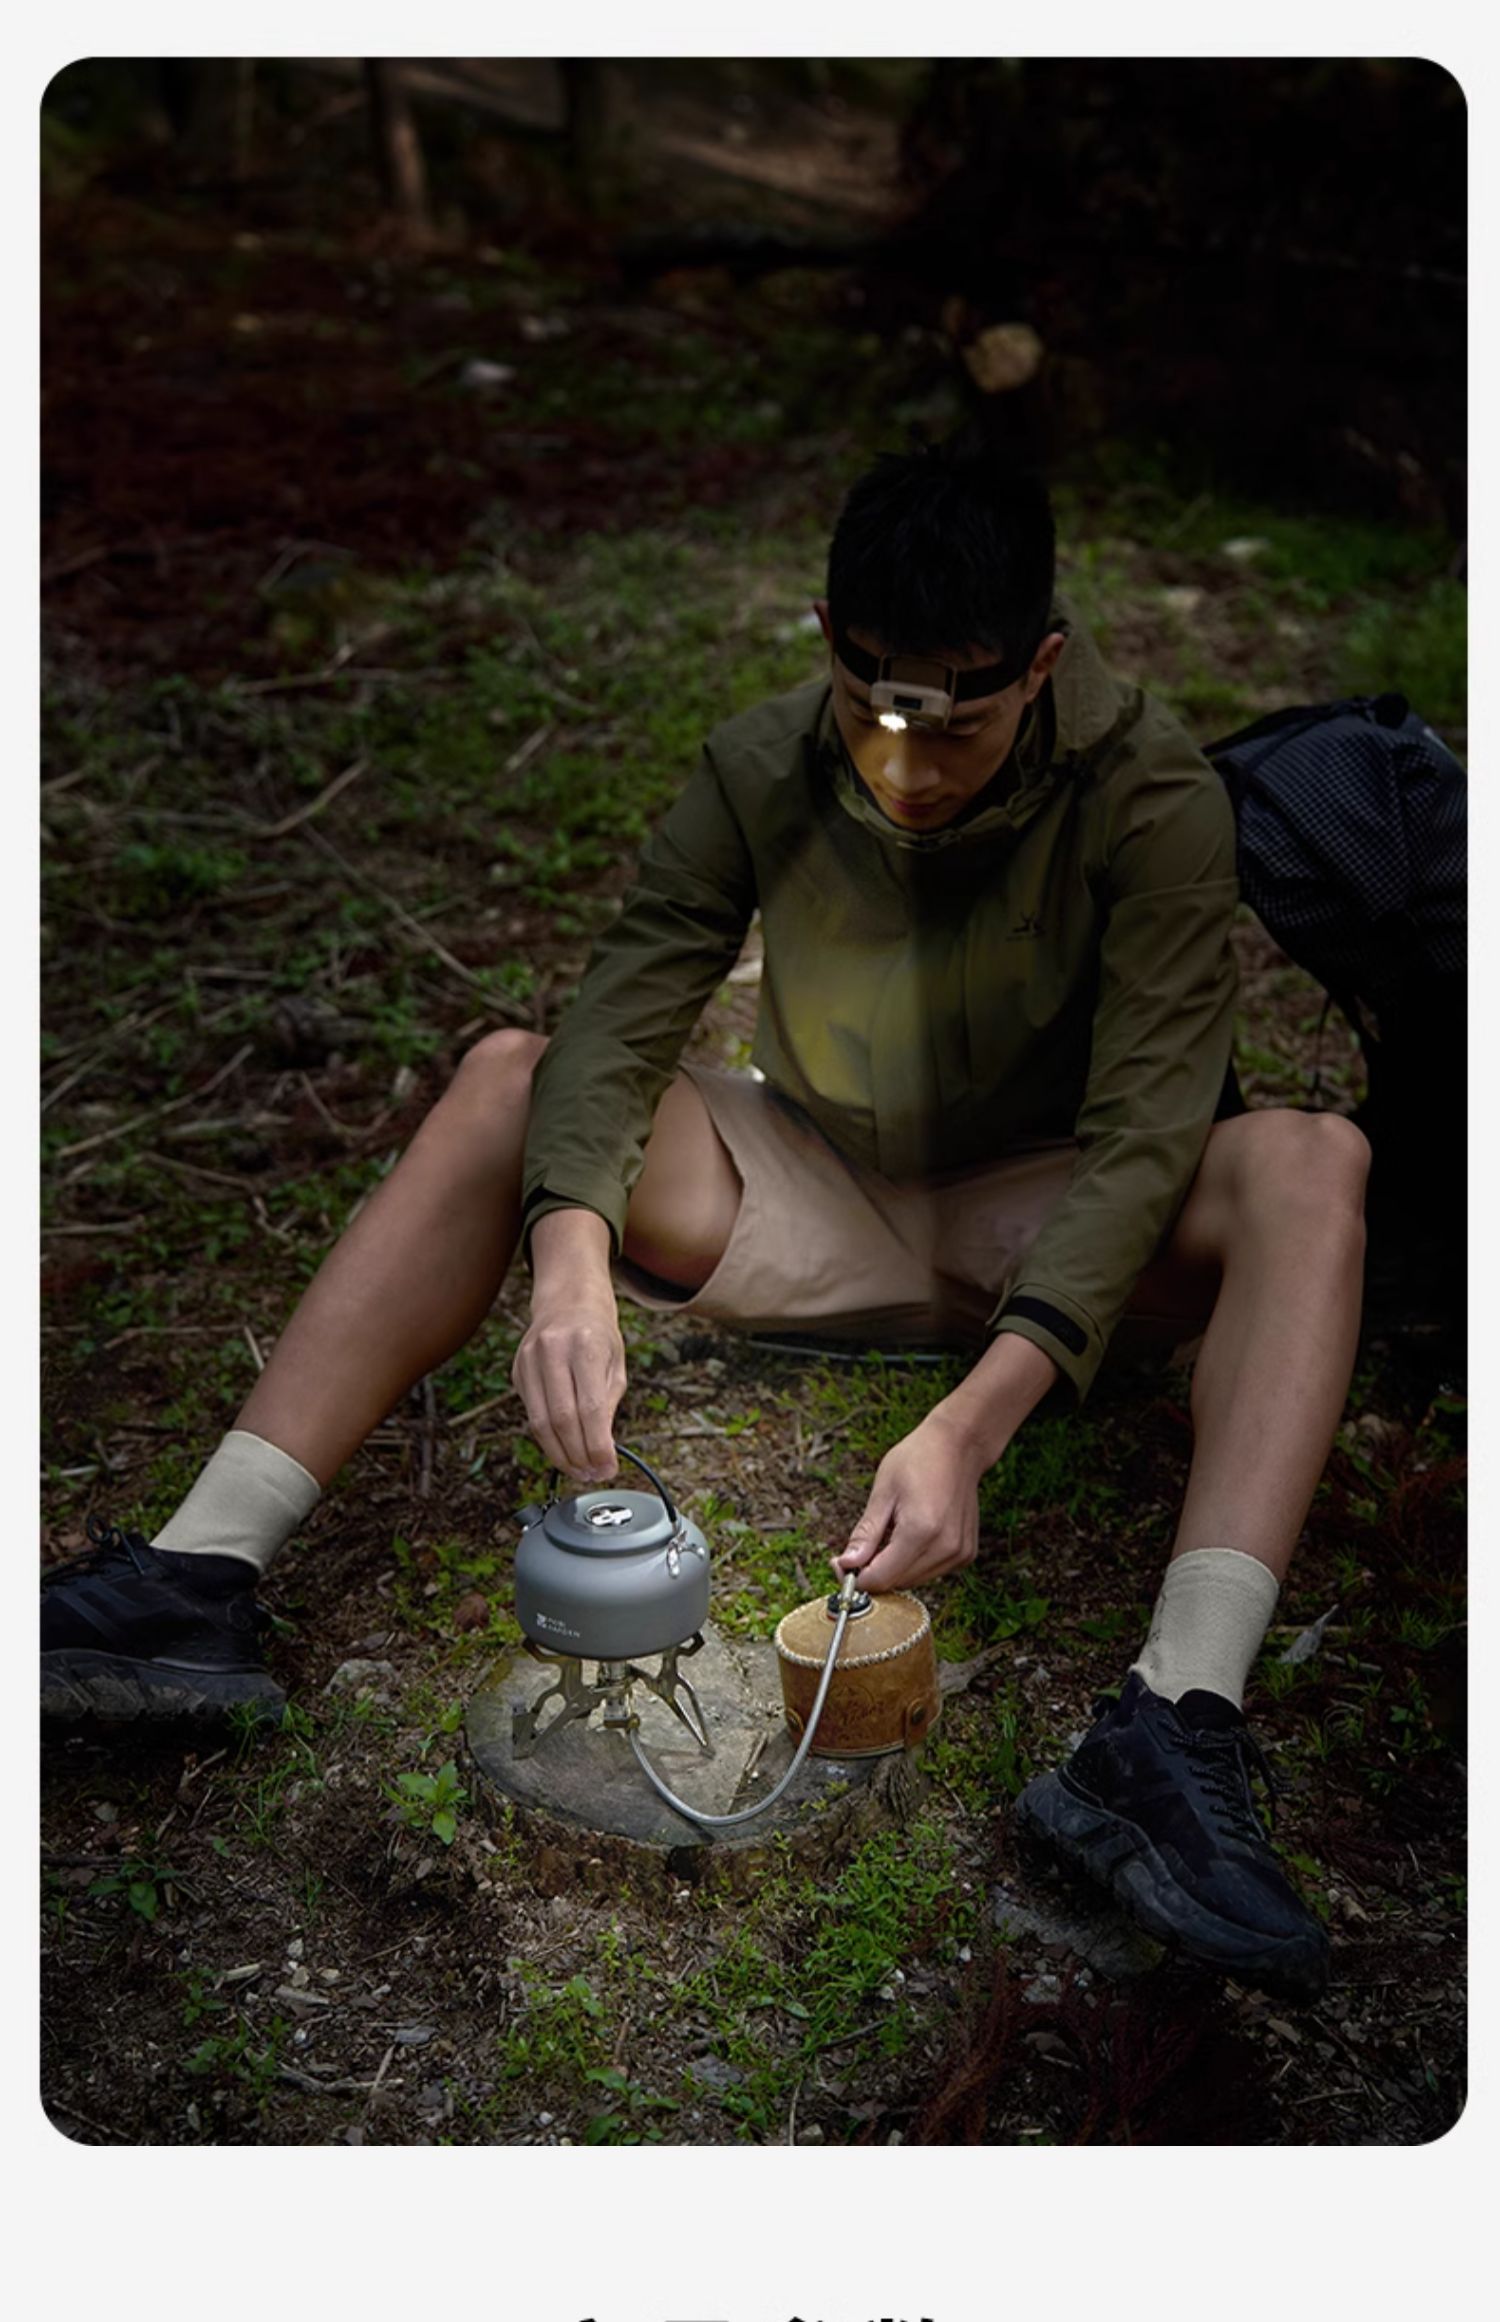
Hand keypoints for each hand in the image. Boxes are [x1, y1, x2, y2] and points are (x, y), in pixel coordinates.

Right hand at [512, 1211, 625, 1480]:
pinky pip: (531, 1413)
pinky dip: (548, 1437)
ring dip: (560, 1454)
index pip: (590, 1408)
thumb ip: (607, 1405)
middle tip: (592, 1475)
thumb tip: (601, 1451)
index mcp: (585, 1345)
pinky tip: (563, 1448)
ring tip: (578, 1470)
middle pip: (561, 1419)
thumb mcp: (616, 1364)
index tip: (608, 1467)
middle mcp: (552, 1350)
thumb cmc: (598, 1333)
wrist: (567, 1299)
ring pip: (539, 1422)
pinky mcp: (516, 1370)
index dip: (597, 1445)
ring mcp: (528, 1359)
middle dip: (578, 1455)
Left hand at [833, 1411, 984, 1593]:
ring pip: (913, 1581)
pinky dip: (913, 1562)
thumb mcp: (883, 1492)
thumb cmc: (917, 1460)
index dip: (856, 1577)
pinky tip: (911, 1535)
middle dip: (873, 1572)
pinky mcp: (966, 1554)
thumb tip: (846, 1564)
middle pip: (897, 1583)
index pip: (881, 1578)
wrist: (959, 1447)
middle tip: (861, 1546)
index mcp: (921, 1530)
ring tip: (890, 1532)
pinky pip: (930, 1572)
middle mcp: (945, 1547)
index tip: (840, 1563)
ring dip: (894, 1567)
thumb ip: (865, 1534)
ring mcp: (959, 1553)